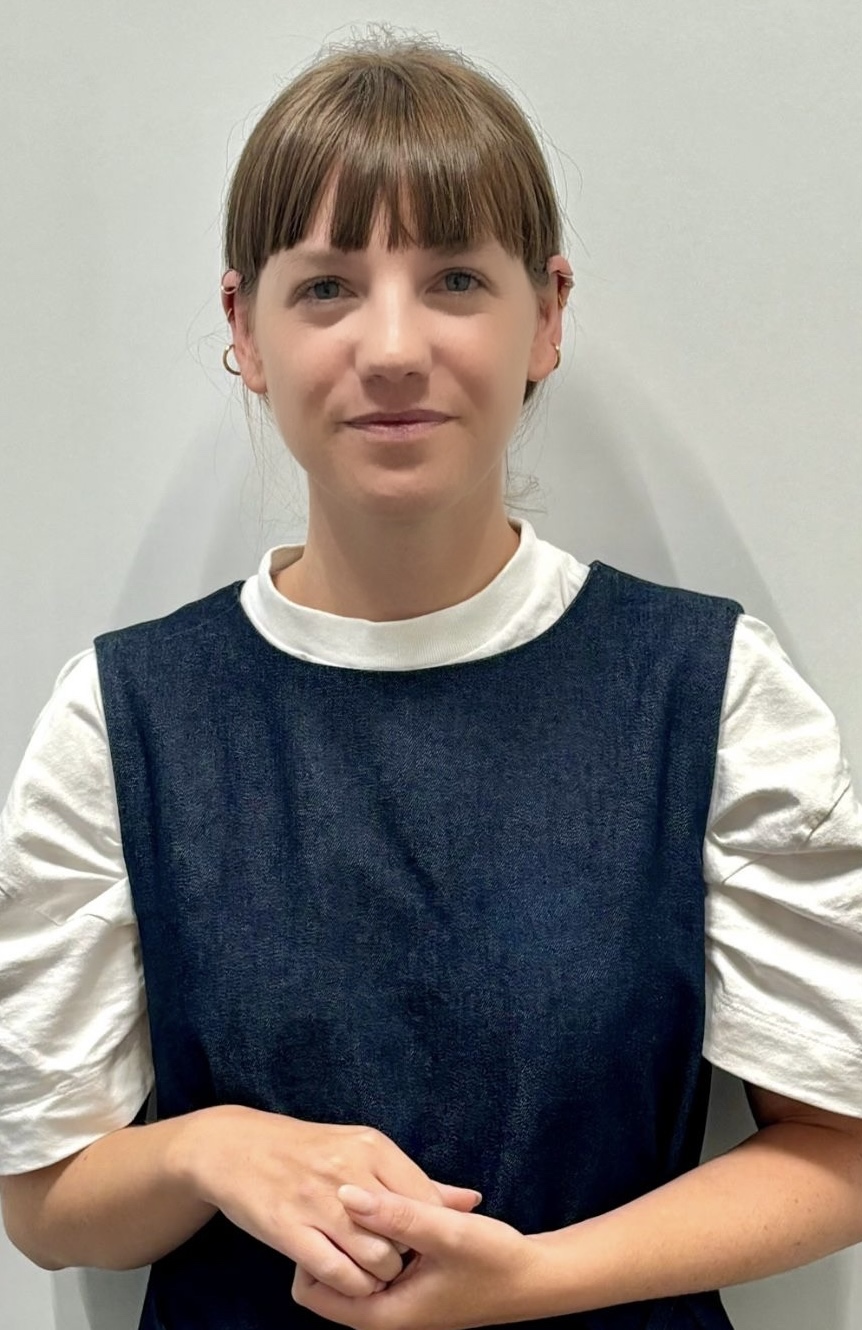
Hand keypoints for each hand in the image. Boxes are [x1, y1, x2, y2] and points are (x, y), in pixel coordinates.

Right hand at [183, 1106, 482, 1295]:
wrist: (235, 1147)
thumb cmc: (307, 1151)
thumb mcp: (362, 1150)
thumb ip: (414, 1181)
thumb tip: (471, 1200)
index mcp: (371, 1146)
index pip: (425, 1200)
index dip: (428, 1231)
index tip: (420, 1242)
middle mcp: (348, 1170)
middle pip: (405, 1233)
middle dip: (407, 1257)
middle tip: (398, 1261)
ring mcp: (317, 1201)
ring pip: (376, 1258)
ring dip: (382, 1276)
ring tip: (375, 1272)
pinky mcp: (288, 1229)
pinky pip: (336, 1273)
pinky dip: (351, 1285)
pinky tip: (349, 1278)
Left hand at [292, 1184, 545, 1329]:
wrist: (536, 1278)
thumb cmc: (495, 1260)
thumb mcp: (447, 1232)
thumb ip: (397, 1214)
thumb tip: (345, 1193)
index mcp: (382, 1313)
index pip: (312, 1289)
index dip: (312, 1247)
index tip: (328, 1210)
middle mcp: (383, 1312)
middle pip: (328, 1275)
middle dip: (333, 1235)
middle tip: (348, 1194)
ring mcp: (397, 1298)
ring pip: (353, 1263)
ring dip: (358, 1231)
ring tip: (373, 1196)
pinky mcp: (410, 1283)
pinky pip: (376, 1258)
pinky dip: (379, 1233)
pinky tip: (399, 1204)